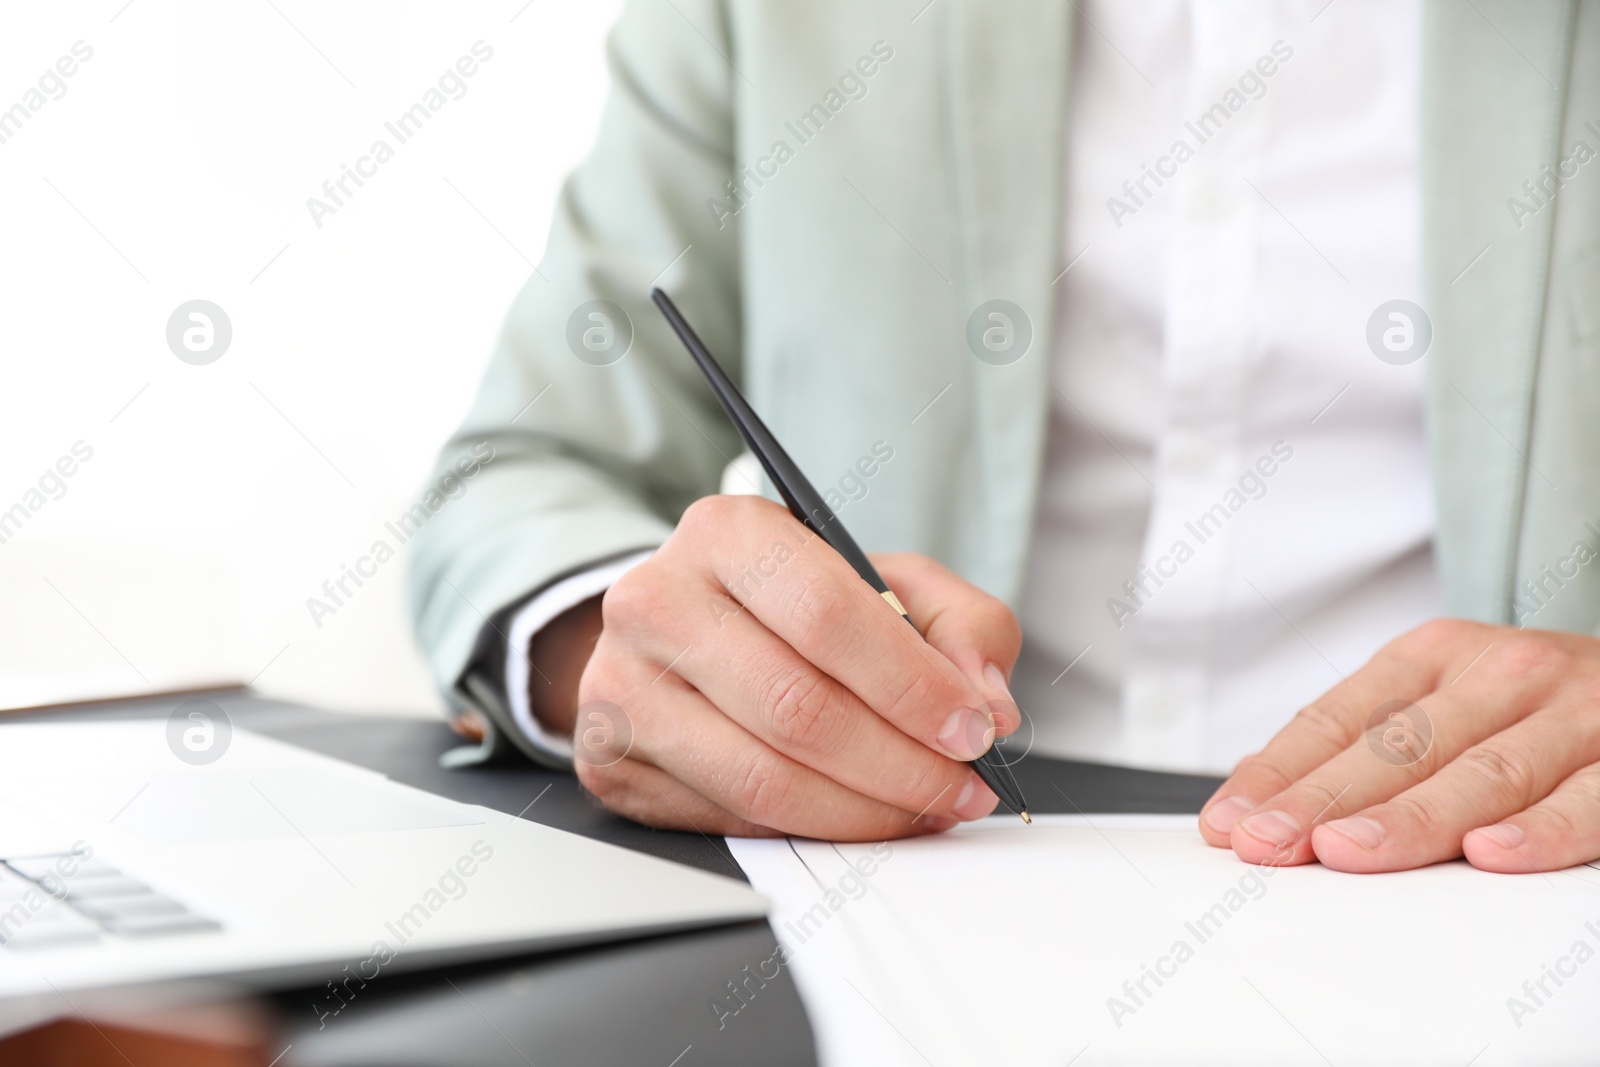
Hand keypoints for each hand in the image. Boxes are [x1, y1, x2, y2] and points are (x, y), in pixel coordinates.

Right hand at [563, 495, 1021, 838]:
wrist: (683, 628)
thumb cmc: (791, 604)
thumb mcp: (886, 581)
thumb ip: (960, 624)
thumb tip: (986, 701)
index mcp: (726, 533)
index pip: (827, 614)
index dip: (911, 684)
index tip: (973, 728)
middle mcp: (656, 600)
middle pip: (797, 707)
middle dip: (901, 763)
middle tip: (961, 785)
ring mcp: (622, 684)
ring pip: (763, 777)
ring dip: (866, 810)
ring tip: (925, 808)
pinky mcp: (612, 759)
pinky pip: (731, 818)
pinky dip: (811, 829)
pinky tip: (858, 815)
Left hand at [1199, 619, 1599, 872]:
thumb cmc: (1534, 710)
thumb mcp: (1448, 704)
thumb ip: (1370, 751)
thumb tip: (1260, 810)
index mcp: (1436, 655)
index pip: (1338, 719)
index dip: (1280, 772)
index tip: (1228, 822)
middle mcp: (1500, 673)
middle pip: (1397, 746)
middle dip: (1321, 799)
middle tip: (1266, 843)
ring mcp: (1573, 713)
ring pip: (1482, 772)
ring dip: (1409, 818)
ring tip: (1347, 852)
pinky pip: (1587, 800)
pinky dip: (1541, 830)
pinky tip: (1493, 855)